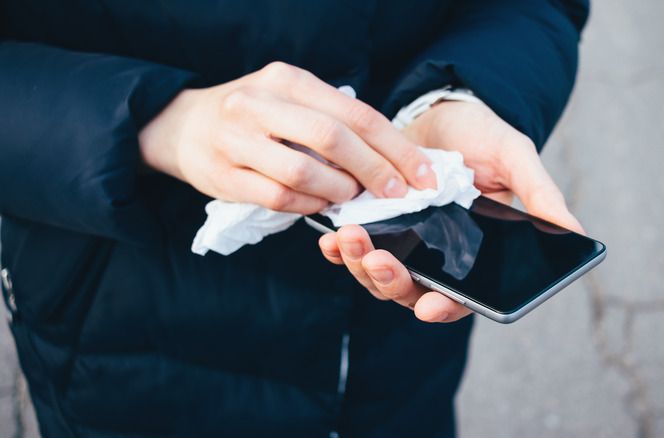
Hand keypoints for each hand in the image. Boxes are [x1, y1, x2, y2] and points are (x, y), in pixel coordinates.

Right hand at [139, 62, 436, 213]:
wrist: (182, 125)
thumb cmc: (253, 115)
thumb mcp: (291, 98)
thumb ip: (334, 119)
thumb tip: (392, 159)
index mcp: (288, 79)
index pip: (356, 113)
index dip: (396, 147)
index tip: (424, 175)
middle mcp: (261, 103)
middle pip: (333, 139)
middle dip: (375, 171)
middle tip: (398, 194)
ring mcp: (238, 139)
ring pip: (304, 172)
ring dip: (339, 190)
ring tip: (350, 195)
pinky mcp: (224, 175)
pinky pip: (279, 198)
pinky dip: (309, 205)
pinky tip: (319, 203)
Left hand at [319, 100, 582, 322]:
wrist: (441, 110)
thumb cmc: (483, 137)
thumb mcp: (514, 159)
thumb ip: (539, 194)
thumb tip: (577, 231)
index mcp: (471, 252)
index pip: (460, 296)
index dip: (445, 308)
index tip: (431, 305)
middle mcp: (434, 255)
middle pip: (409, 291)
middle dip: (390, 282)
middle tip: (379, 260)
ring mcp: (400, 241)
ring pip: (376, 275)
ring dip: (360, 265)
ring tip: (349, 239)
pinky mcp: (372, 223)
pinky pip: (351, 250)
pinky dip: (338, 250)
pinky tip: (330, 237)